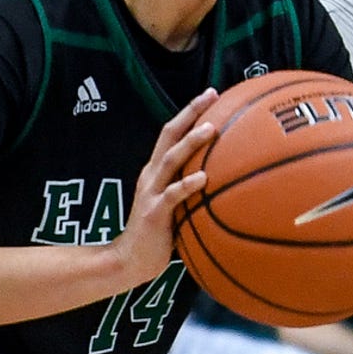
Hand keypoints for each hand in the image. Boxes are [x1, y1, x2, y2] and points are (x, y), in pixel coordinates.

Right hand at [112, 89, 215, 288]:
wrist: (129, 260)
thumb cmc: (158, 235)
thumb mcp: (176, 206)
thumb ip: (191, 190)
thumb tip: (223, 180)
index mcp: (157, 171)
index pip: (172, 133)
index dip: (190, 112)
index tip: (212, 93)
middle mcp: (152, 175)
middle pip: (169, 135)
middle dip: (190, 113)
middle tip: (211, 95)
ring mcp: (152, 192)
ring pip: (170, 159)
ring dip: (190, 142)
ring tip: (211, 129)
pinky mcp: (154, 213)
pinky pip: (172, 195)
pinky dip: (187, 185)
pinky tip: (203, 179)